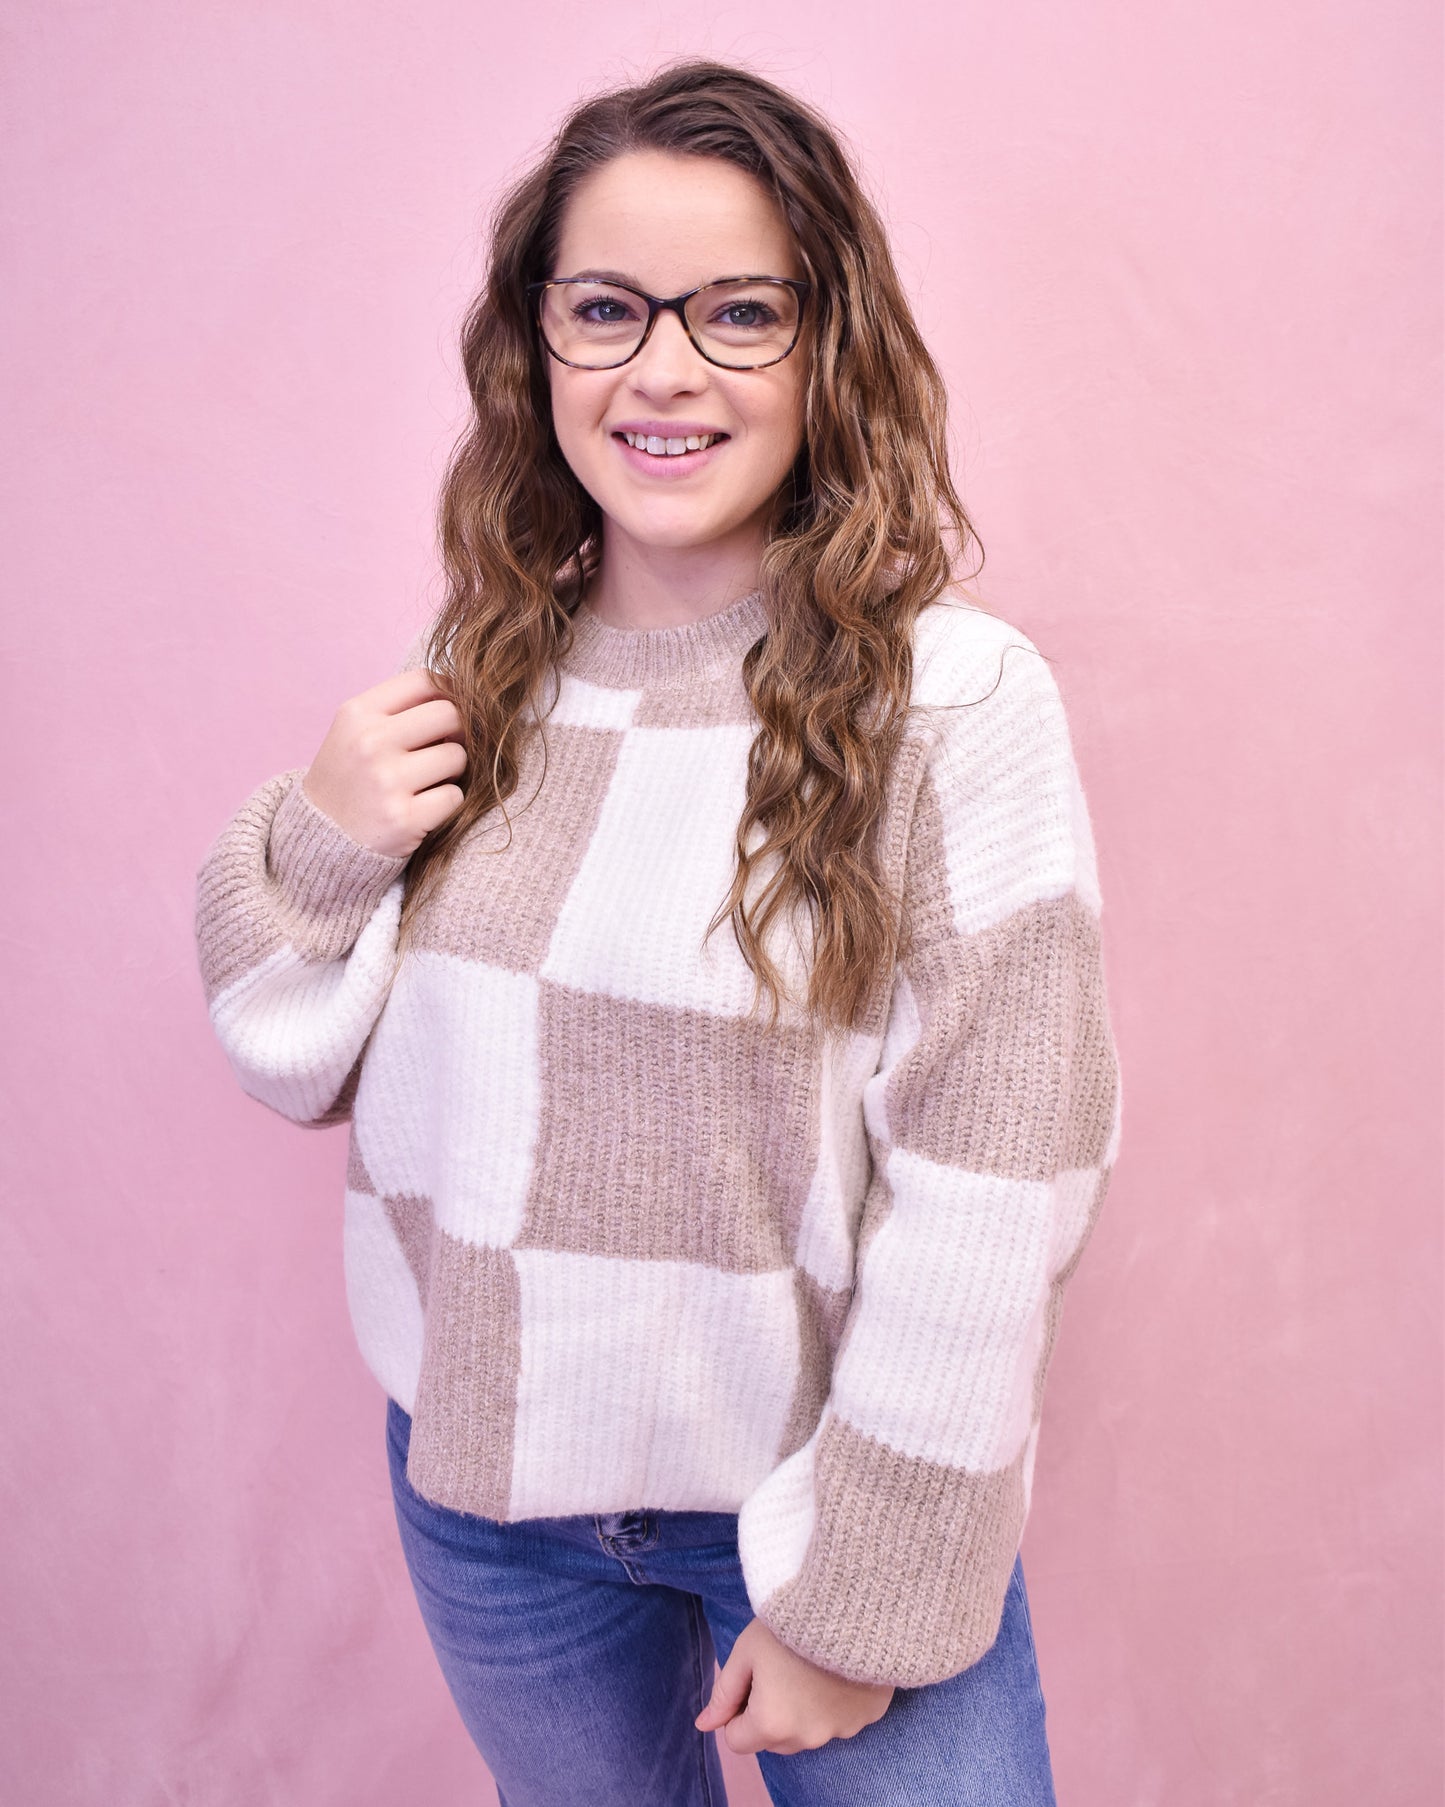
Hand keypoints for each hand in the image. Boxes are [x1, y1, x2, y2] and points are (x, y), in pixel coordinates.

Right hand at [301, 667, 467, 859]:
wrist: (321, 838)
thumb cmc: (351, 778)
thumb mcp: (356, 731)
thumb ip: (400, 709)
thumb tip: (465, 695)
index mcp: (358, 713)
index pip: (425, 680)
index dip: (450, 692)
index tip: (448, 713)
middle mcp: (370, 742)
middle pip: (450, 714)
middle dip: (458, 732)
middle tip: (444, 749)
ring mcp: (386, 781)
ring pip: (457, 757)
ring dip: (452, 771)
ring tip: (428, 781)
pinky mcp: (404, 818)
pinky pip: (455, 796)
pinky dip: (448, 803)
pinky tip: (424, 807)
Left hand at [695, 1616, 894, 1755]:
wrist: (852, 1604)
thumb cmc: (790, 1625)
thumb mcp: (746, 1652)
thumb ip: (724, 1692)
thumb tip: (704, 1725)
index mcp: (772, 1724)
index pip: (737, 1740)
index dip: (738, 1711)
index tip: (752, 1680)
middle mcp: (807, 1738)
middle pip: (773, 1740)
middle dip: (769, 1715)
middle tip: (780, 1671)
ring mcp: (842, 1731)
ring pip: (807, 1732)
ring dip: (802, 1713)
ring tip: (809, 1668)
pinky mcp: (868, 1718)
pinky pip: (841, 1720)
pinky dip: (835, 1704)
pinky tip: (837, 1670)